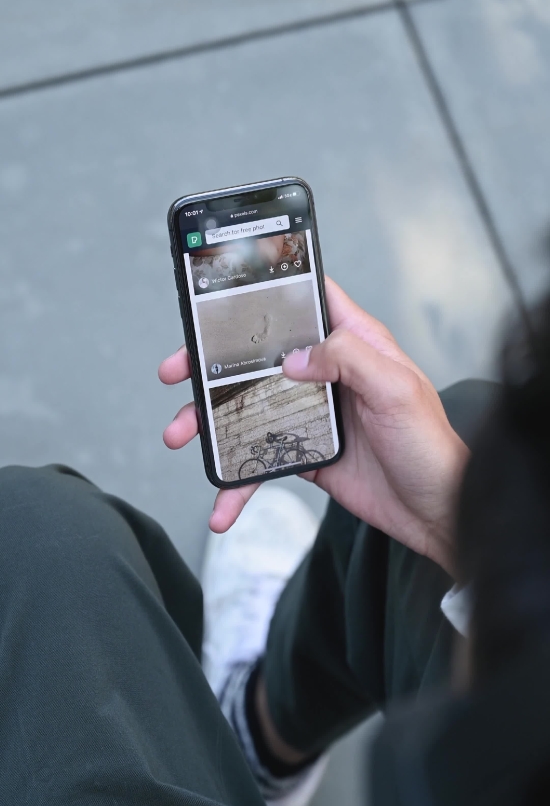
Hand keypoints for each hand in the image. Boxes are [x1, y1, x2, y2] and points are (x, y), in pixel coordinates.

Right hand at [158, 278, 467, 573]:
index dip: (265, 290)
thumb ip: (348, 359)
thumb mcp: (398, 390)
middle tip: (176, 371)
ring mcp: (312, 413)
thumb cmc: (432, 448)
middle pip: (259, 355)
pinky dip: (237, 482)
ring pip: (249, 407)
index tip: (219, 293)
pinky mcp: (305, 453)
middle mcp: (328, 373)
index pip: (306, 300)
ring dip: (211, 422)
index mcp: (355, 343)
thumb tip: (293, 358)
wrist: (437, 514)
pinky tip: (222, 505)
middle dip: (211, 362)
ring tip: (180, 435)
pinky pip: (259, 459)